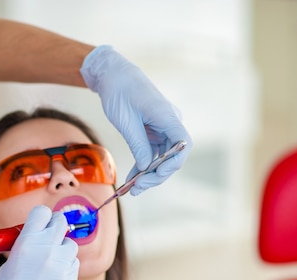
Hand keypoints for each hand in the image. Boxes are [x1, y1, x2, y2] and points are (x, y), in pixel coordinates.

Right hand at [0, 206, 78, 279]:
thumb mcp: (8, 264)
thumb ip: (26, 246)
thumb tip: (37, 234)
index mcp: (27, 243)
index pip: (42, 213)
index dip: (41, 217)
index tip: (40, 222)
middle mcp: (47, 251)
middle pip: (61, 223)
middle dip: (54, 227)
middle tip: (48, 236)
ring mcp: (61, 268)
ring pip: (70, 246)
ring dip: (61, 250)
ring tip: (47, 265)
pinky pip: (72, 267)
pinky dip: (65, 269)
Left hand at [81, 45, 191, 194]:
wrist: (114, 75)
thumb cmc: (119, 91)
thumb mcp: (125, 121)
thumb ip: (138, 145)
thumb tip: (146, 167)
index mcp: (167, 116)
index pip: (182, 144)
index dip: (172, 164)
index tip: (154, 174)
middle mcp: (170, 123)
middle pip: (174, 156)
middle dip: (157, 175)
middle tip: (137, 188)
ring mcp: (163, 128)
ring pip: (163, 158)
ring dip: (150, 174)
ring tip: (133, 188)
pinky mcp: (154, 131)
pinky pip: (154, 153)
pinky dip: (144, 166)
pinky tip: (133, 177)